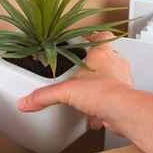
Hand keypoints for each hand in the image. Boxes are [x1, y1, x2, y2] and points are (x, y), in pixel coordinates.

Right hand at [16, 31, 134, 135]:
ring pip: (112, 78)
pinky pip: (113, 100)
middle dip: (95, 64)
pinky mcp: (125, 98)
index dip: (93, 37)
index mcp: (103, 55)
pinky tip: (92, 115)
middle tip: (83, 69)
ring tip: (87, 92)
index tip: (84, 40)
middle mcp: (116, 66)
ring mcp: (123, 82)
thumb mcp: (66, 91)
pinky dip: (103, 107)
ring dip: (100, 85)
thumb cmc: (104, 92)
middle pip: (108, 56)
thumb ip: (45, 95)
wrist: (123, 112)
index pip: (102, 36)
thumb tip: (28, 100)